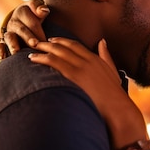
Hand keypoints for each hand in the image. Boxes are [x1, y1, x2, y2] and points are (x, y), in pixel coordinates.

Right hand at [0, 0, 48, 61]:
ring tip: (17, 52)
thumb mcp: (38, 8)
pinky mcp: (3, 43)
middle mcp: (14, 22)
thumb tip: (42, 11)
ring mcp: (8, 32)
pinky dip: (0, 52)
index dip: (38, 31)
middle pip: (22, 30)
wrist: (24, 20)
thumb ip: (40, 8)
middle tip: (35, 45)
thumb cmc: (35, 15)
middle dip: (28, 38)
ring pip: (10, 38)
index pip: (32, 22)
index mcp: (23, 12)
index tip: (44, 40)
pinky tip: (3, 58)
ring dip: (13, 45)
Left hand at [29, 38, 146, 145]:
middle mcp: (87, 60)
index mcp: (96, 59)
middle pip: (64, 46)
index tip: (52, 40)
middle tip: (37, 43)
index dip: (62, 41)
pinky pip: (54, 62)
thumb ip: (106, 56)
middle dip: (49, 43)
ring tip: (31, 51)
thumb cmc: (115, 96)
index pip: (75, 45)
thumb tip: (102, 41)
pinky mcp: (74, 75)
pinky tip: (33, 59)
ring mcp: (81, 67)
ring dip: (42, 49)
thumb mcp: (112, 71)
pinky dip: (42, 58)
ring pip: (57, 52)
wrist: (117, 108)